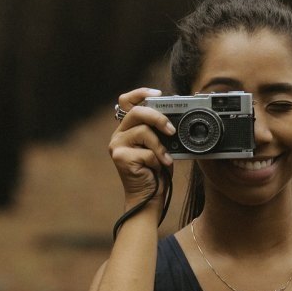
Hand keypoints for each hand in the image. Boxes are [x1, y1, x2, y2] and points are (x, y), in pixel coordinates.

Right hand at [109, 88, 175, 211]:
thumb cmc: (155, 172)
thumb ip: (160, 130)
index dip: (141, 93)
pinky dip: (157, 160)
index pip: (126, 101)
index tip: (159, 93)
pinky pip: (146, 151)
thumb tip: (174, 117)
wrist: (149, 197)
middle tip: (171, 130)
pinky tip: (157, 168)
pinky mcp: (120, 157)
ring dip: (160, 146)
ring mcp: (117, 145)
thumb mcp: (160, 146)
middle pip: (136, 112)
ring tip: (165, 159)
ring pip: (143, 131)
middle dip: (158, 117)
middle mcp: (118, 134)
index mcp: (127, 128)